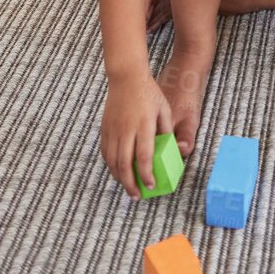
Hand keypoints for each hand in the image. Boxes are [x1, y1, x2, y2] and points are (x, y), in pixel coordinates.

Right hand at [100, 72, 173, 197]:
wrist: (126, 77)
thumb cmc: (149, 93)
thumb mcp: (163, 110)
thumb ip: (166, 130)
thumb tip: (169, 150)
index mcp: (144, 125)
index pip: (144, 156)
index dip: (146, 174)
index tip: (151, 186)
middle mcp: (126, 129)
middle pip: (125, 163)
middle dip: (131, 183)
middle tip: (137, 196)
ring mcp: (113, 129)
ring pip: (112, 161)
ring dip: (119, 177)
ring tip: (127, 188)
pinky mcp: (105, 128)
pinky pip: (105, 152)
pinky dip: (110, 165)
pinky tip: (117, 172)